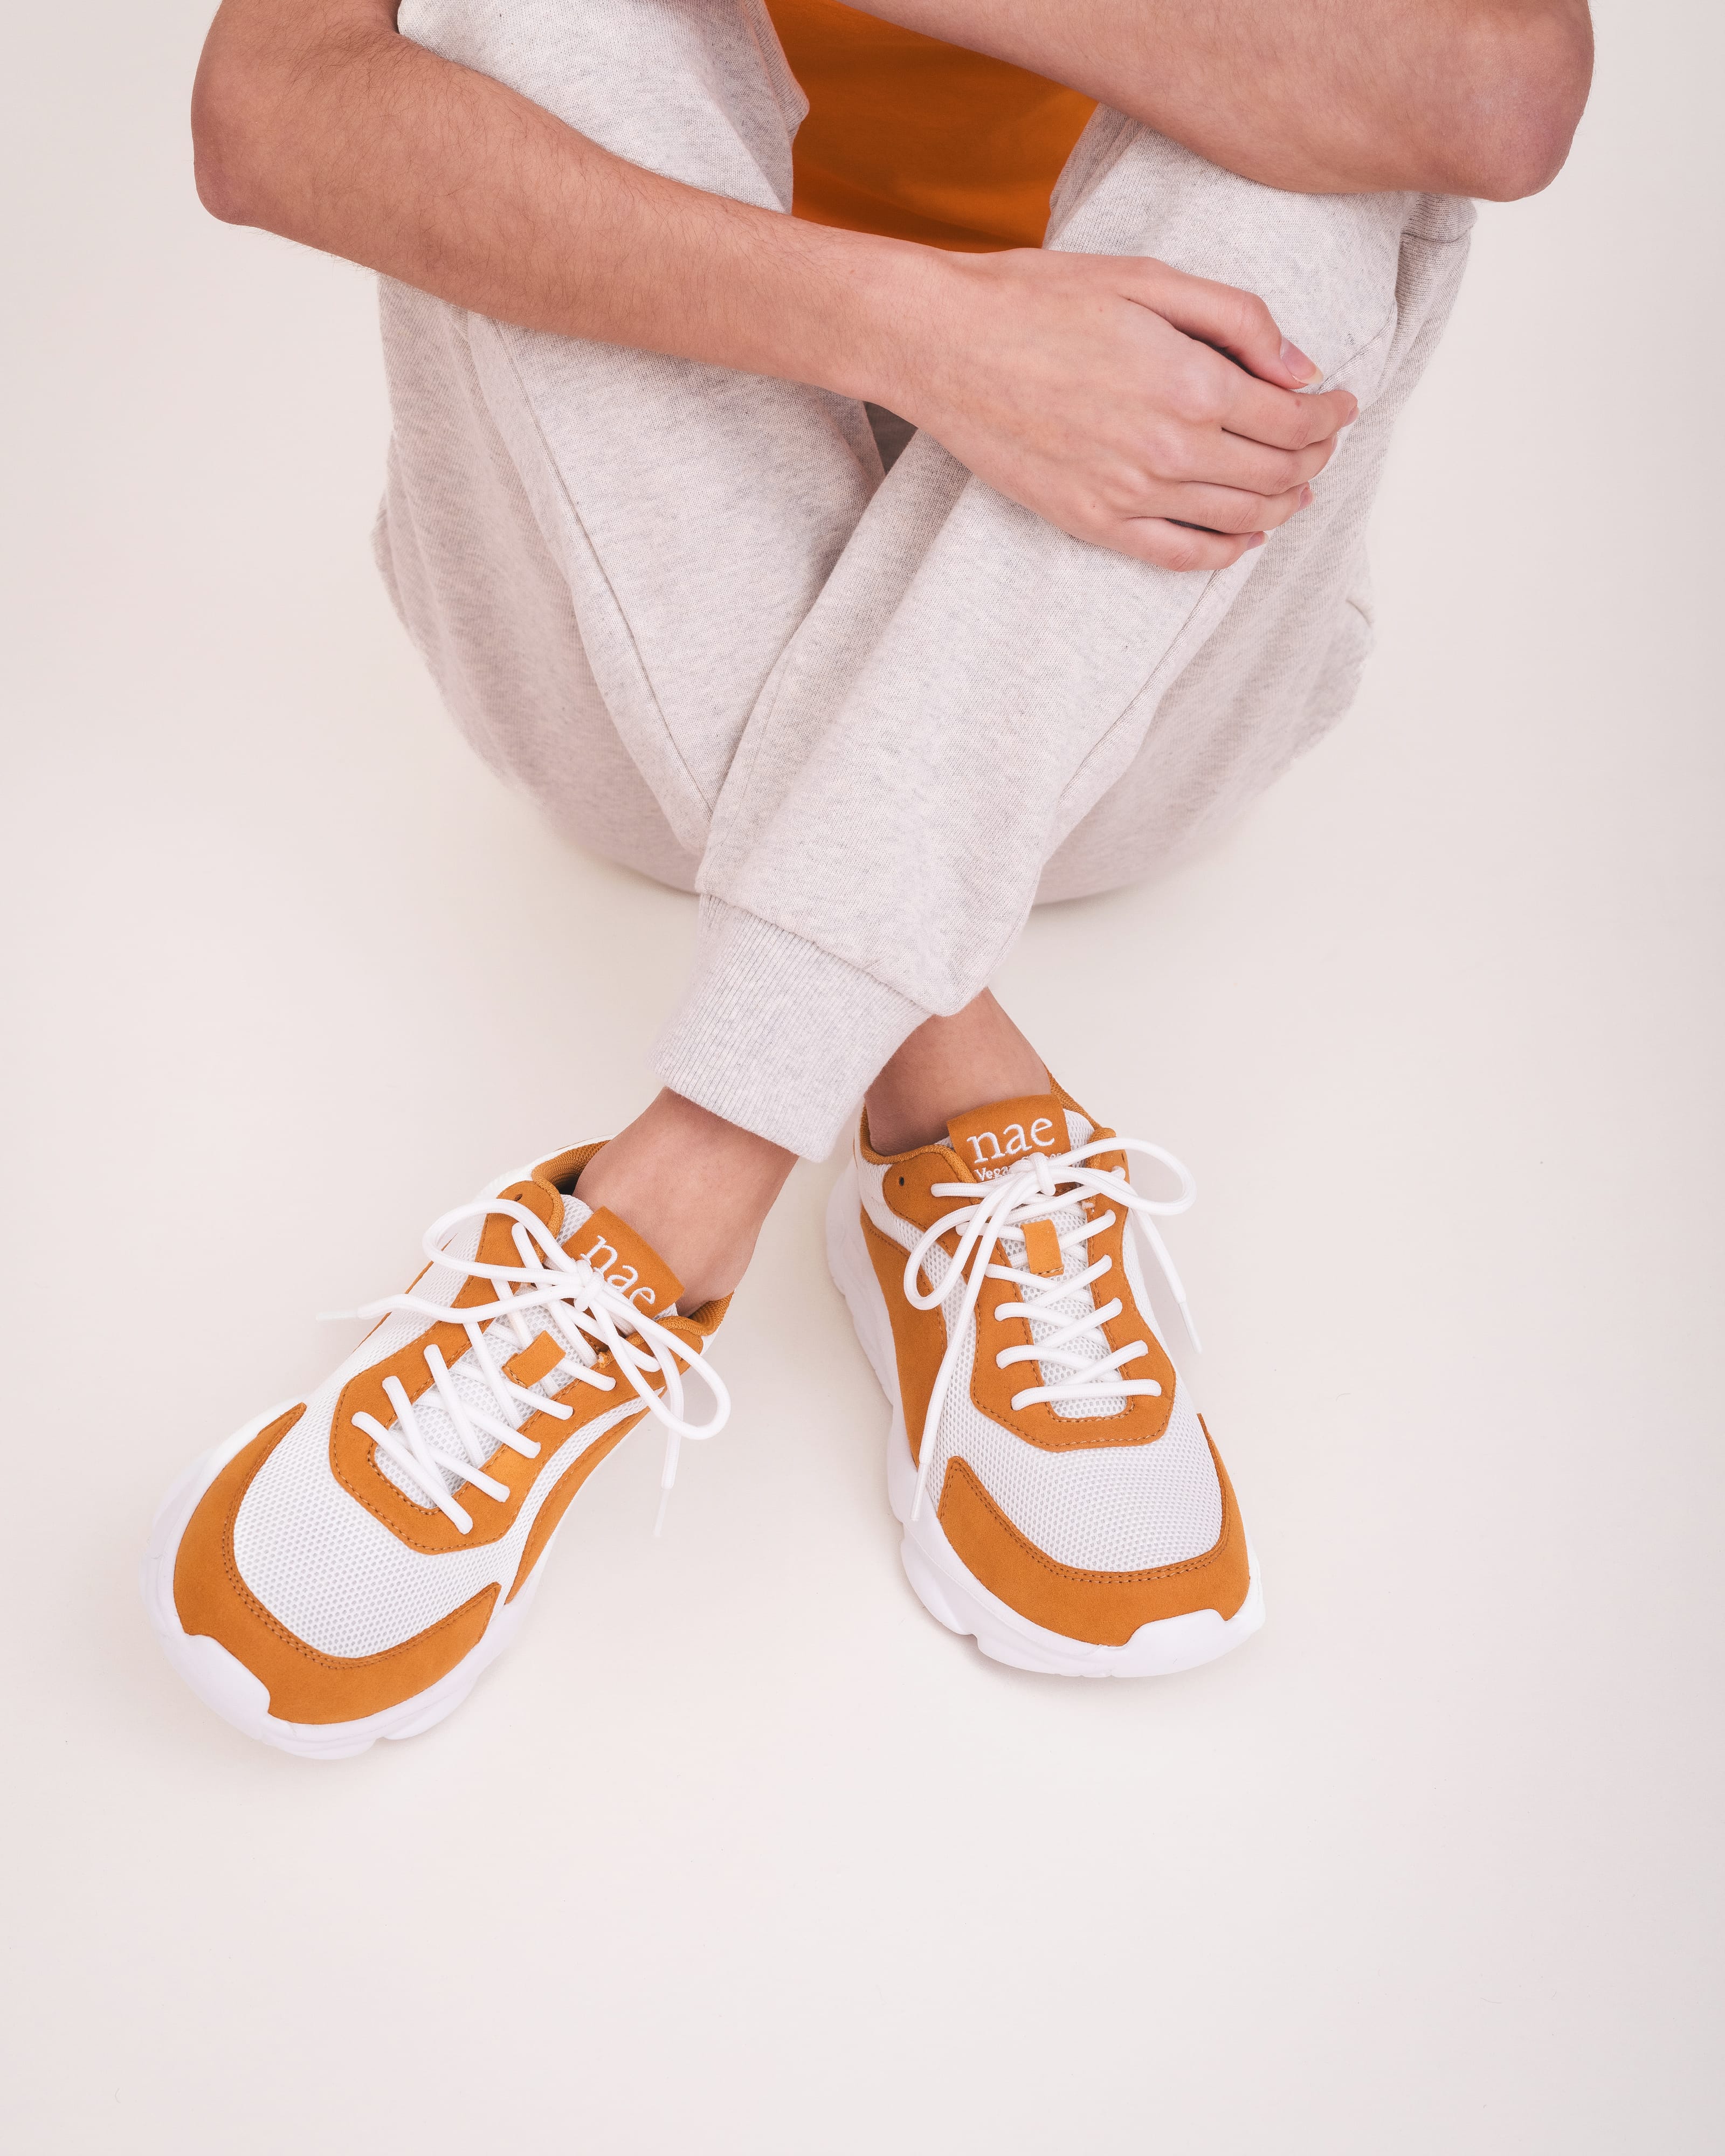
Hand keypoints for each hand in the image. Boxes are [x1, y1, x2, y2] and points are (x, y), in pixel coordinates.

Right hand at [881, 248, 1357, 569]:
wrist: (944, 344)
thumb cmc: (1039, 298)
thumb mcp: (1148, 276)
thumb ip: (1235, 319)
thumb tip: (1299, 368)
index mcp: (1190, 384)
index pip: (1293, 419)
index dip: (1330, 416)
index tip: (1341, 405)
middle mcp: (1168, 450)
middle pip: (1275, 474)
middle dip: (1314, 458)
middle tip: (1323, 443)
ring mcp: (1129, 495)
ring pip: (1238, 521)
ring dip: (1281, 506)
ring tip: (1295, 488)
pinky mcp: (1092, 522)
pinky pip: (1178, 556)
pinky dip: (1223, 553)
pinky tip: (1242, 538)